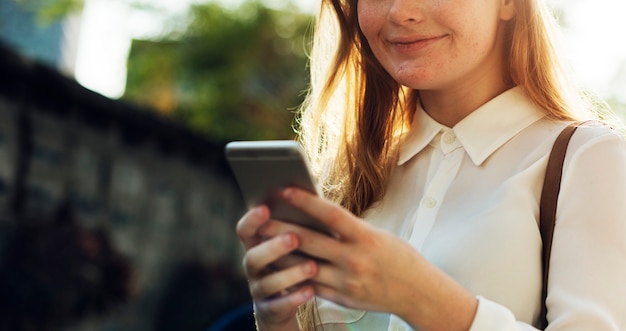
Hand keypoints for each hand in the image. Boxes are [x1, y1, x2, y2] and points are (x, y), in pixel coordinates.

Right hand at [235, 205, 317, 329]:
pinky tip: (310, 290)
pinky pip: (280, 306)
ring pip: (267, 283)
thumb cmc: (294, 258)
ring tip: (312, 266)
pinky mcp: (271, 309)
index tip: (265, 208)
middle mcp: (253, 267)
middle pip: (253, 257)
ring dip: (289, 274)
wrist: (284, 300)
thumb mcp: (292, 242)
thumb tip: (312, 198)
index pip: (244, 230)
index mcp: (255, 245)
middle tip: (294, 237)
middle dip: (273, 247)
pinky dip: (294, 298)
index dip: (251, 220)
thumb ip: (295, 225)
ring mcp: (259, 289)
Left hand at [259, 187, 477, 330]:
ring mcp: (347, 281)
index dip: (305, 201)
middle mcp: (354, 259)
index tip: (284, 190)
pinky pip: (311, 285)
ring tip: (260, 243)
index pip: (330, 214)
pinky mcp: (342, 298)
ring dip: (280, 254)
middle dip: (279, 228)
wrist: (418, 293)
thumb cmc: (399, 257)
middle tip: (257, 218)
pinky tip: (279, 266)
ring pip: (303, 265)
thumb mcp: (378, 235)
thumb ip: (348, 229)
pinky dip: (294, 274)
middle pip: (309, 240)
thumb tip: (317, 216)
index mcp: (366, 238)